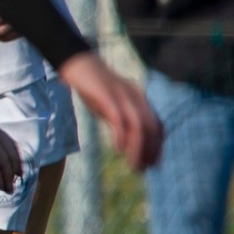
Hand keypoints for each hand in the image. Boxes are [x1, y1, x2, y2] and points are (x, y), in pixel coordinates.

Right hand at [57, 52, 163, 169]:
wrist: (76, 63)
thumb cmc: (91, 85)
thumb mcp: (110, 103)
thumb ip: (120, 117)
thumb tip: (125, 140)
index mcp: (139, 98)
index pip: (157, 125)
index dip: (157, 146)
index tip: (152, 164)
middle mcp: (136, 96)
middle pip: (152, 127)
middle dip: (150, 151)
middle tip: (143, 170)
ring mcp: (123, 95)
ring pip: (138, 127)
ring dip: (138, 149)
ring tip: (133, 166)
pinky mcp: (108, 96)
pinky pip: (120, 120)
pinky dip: (122, 137)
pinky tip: (118, 150)